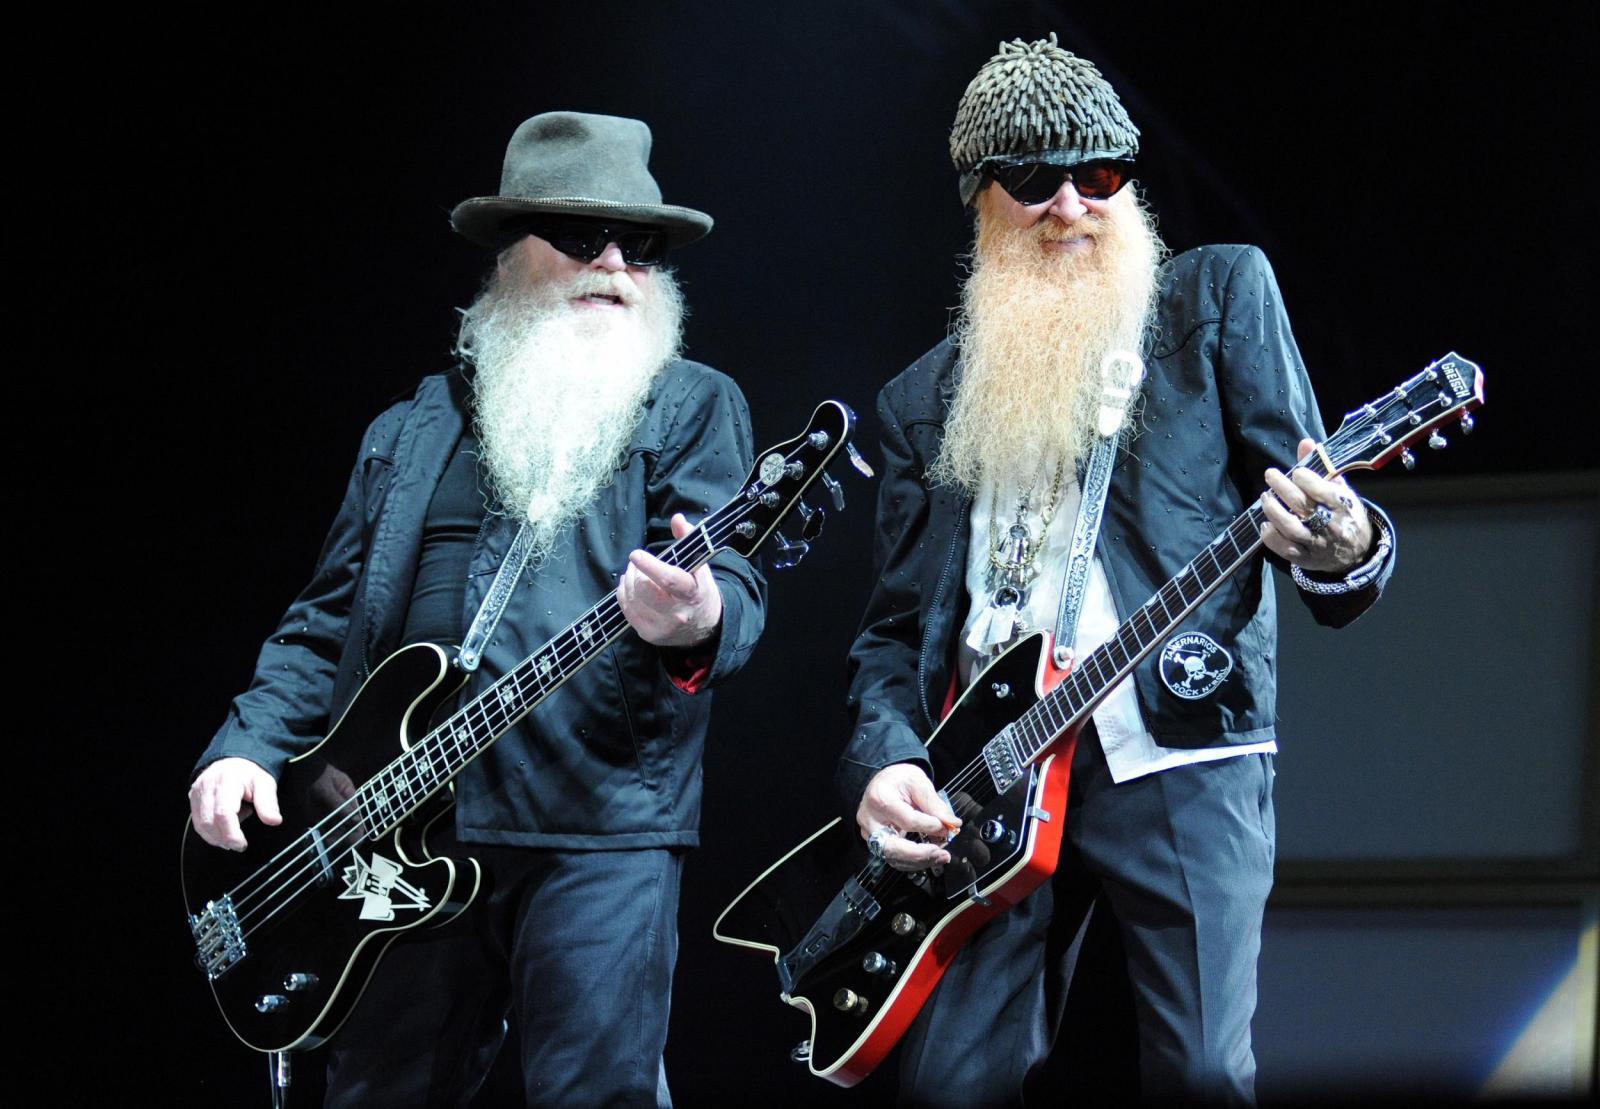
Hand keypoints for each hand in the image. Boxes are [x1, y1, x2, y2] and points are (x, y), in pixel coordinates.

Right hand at [188, 756, 279, 850]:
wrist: (233, 762)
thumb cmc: (248, 774)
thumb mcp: (265, 783)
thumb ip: (268, 802)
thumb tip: (274, 820)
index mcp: (227, 780)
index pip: (224, 813)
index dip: (231, 833)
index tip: (242, 844)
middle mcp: (208, 786)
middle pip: (209, 822)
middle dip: (224, 838)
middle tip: (239, 844)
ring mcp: (197, 793)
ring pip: (201, 825)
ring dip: (217, 837)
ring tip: (233, 834)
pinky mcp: (193, 800)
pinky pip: (197, 823)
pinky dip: (210, 832)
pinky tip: (223, 829)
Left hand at [618, 513, 722, 647]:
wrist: (704, 626)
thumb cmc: (699, 589)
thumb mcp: (700, 565)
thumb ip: (688, 539)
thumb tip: (677, 519)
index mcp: (692, 593)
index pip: (669, 580)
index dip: (649, 566)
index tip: (636, 555)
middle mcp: (677, 614)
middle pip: (644, 589)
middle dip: (635, 571)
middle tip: (637, 562)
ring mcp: (661, 627)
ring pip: (632, 598)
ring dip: (628, 580)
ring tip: (634, 573)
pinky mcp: (648, 634)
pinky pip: (626, 609)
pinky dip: (624, 594)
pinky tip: (630, 587)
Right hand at [856, 763, 961, 870]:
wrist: (881, 782)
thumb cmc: (898, 779)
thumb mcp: (917, 781)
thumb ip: (933, 803)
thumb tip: (952, 823)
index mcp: (880, 799)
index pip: (908, 820)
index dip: (930, 826)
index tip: (947, 826)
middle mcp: (870, 820)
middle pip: (893, 847)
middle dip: (921, 854)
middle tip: (942, 853)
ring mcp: (869, 833)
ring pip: (893, 857)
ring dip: (920, 860)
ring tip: (940, 856)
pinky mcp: (874, 843)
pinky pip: (893, 858)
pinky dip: (913, 861)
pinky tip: (929, 857)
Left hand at [1260, 438, 1373, 573]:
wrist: (1357, 552)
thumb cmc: (1345, 514)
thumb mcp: (1339, 490)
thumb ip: (1322, 467)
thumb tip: (1306, 443)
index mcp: (1343, 506)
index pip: (1323, 492)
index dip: (1306, 480)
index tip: (1296, 471)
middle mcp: (1331, 526)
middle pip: (1302, 506)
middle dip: (1282, 488)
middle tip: (1270, 475)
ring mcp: (1317, 544)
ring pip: (1291, 528)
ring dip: (1274, 511)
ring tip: (1265, 498)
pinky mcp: (1306, 558)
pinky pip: (1286, 549)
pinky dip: (1272, 537)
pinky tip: (1265, 525)